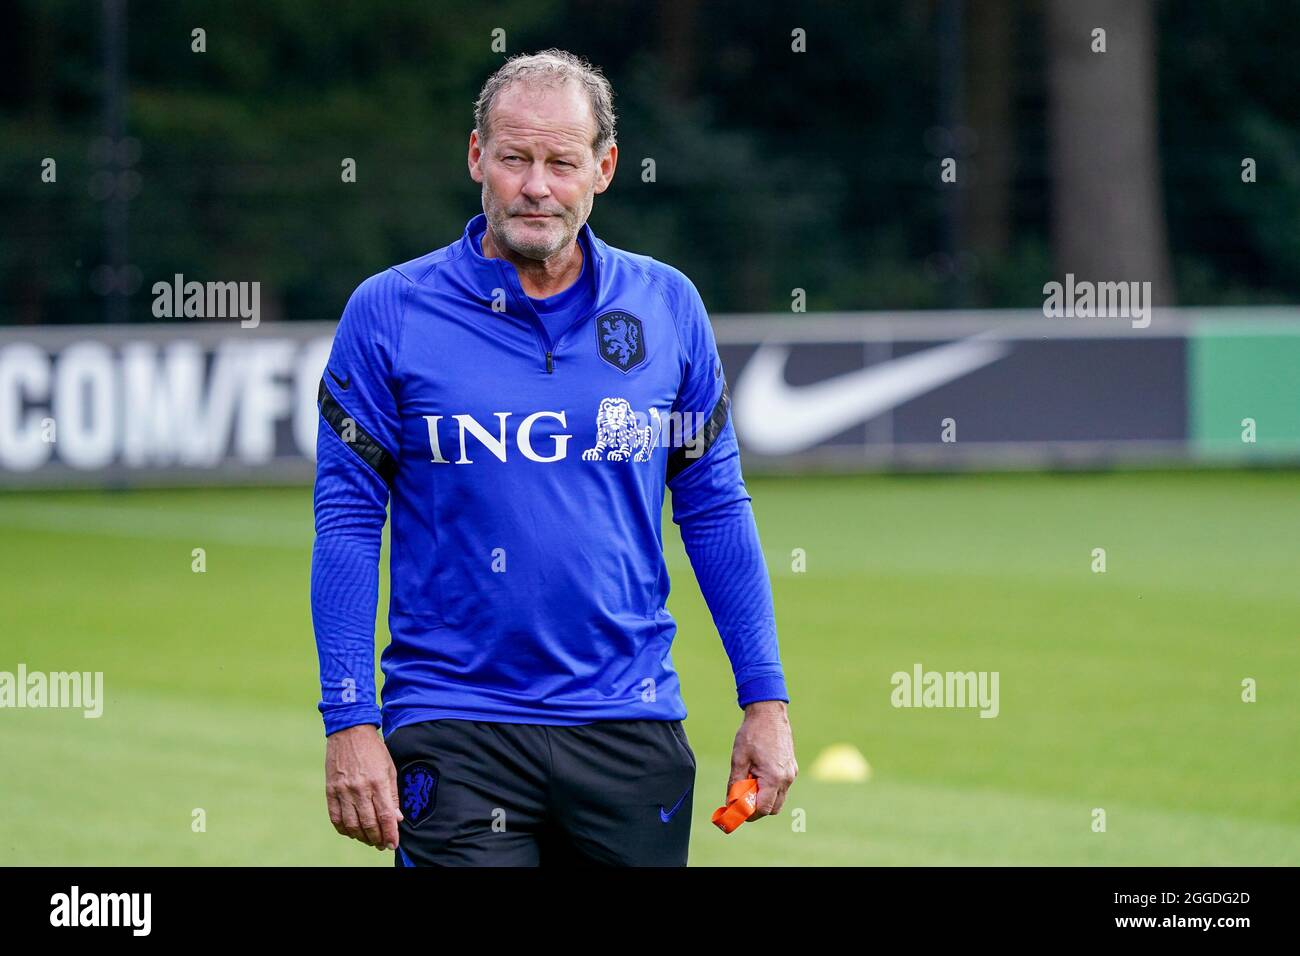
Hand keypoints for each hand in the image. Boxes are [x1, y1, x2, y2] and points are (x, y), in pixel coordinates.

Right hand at [325, 723, 402, 849]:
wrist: (350, 731)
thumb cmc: (374, 749)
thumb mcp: (390, 768)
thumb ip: (393, 795)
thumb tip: (397, 819)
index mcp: (378, 782)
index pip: (385, 816)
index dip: (390, 833)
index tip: (393, 843)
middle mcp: (359, 788)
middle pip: (368, 824)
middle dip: (377, 839)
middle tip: (382, 844)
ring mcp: (343, 790)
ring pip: (351, 824)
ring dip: (361, 837)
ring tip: (369, 840)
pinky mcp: (330, 790)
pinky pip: (335, 817)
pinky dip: (343, 829)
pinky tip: (351, 831)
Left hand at [727, 700, 796, 818]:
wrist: (769, 712)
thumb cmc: (752, 733)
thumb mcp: (738, 759)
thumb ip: (735, 783)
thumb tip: (730, 802)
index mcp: (774, 778)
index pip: (763, 809)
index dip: (748, 813)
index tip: (736, 809)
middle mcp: (787, 779)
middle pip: (773, 808)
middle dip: (757, 808)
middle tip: (742, 799)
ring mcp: (792, 773)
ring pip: (779, 798)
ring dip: (764, 797)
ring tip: (749, 781)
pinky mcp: (792, 768)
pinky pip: (782, 786)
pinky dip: (770, 788)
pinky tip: (758, 773)